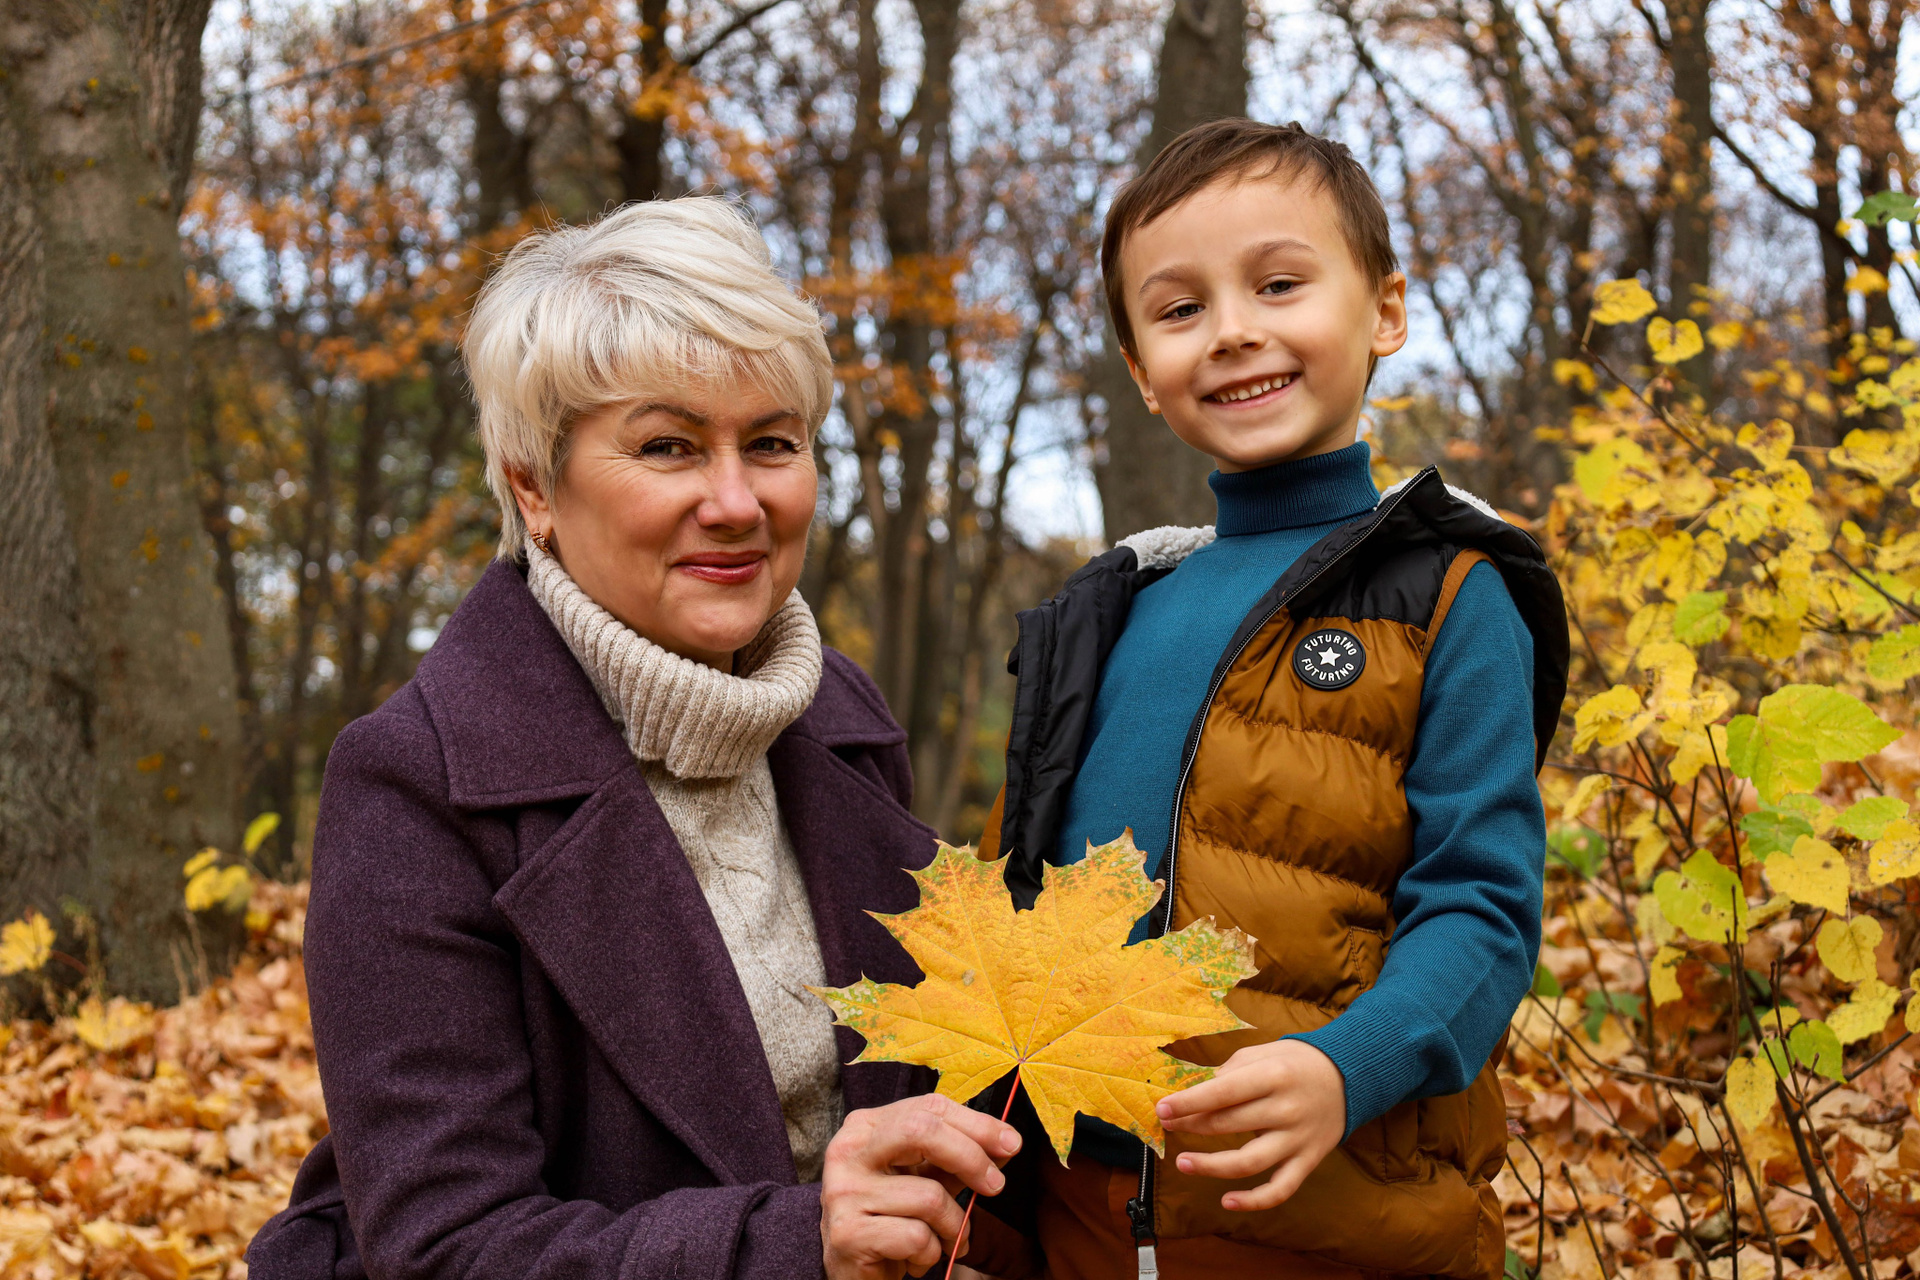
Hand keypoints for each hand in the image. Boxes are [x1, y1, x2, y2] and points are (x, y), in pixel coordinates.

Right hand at [820, 1093, 1021, 1279]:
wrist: (853, 1274)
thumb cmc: (894, 1219)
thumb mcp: (928, 1180)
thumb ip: (959, 1159)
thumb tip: (1007, 1142)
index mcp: (867, 1127)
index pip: (929, 1108)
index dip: (977, 1124)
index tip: (1011, 1144)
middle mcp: (848, 1151)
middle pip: (923, 1132)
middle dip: (971, 1158)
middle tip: (995, 1186)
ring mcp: (843, 1192)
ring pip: (929, 1197)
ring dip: (953, 1227)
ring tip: (946, 1241)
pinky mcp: (848, 1233)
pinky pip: (917, 1237)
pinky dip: (931, 1254)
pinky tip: (916, 1259)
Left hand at [1155, 1039, 1346, 1211]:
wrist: (1348, 1077)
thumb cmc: (1294, 1063)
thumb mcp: (1261, 1054)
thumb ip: (1228, 1073)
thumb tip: (1190, 1093)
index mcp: (1273, 1075)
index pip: (1223, 1092)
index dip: (1189, 1103)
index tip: (1162, 1109)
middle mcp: (1286, 1109)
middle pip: (1229, 1124)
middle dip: (1191, 1126)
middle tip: (1168, 1127)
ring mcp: (1297, 1139)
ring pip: (1248, 1163)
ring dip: (1211, 1166)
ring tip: (1183, 1163)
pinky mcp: (1307, 1161)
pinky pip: (1280, 1189)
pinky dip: (1254, 1201)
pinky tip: (1227, 1201)